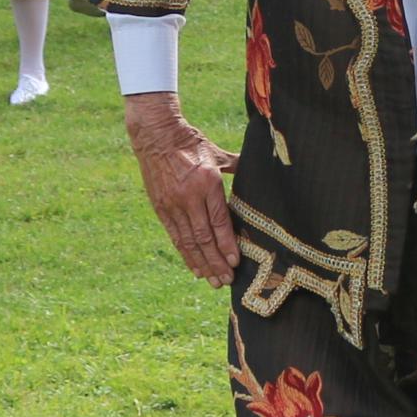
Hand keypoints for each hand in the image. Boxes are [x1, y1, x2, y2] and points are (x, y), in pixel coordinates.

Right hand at [125, 95, 237, 281]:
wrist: (156, 134)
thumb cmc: (191, 142)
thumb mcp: (216, 153)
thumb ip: (236, 166)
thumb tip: (259, 172)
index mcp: (207, 182)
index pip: (219, 222)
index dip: (227, 245)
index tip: (235, 262)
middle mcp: (189, 197)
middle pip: (204, 238)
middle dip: (216, 262)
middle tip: (226, 280)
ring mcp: (172, 204)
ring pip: (188, 241)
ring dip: (202, 264)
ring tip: (212, 281)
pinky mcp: (161, 208)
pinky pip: (175, 236)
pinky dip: (185, 255)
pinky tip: (195, 268)